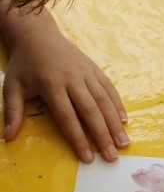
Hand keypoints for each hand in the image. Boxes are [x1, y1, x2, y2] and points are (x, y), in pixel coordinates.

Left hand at [1, 7, 128, 161]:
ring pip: (104, 101)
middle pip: (91, 111)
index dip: (78, 139)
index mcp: (51, 85)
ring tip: (124, 143)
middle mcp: (72, 79)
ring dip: (115, 123)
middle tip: (112, 156)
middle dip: (103, 136)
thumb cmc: (25, 64)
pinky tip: (124, 121)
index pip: (68, 118)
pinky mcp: (95, 69)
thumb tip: (8, 137)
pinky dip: (118, 105)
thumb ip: (12, 112)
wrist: (37, 33)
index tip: (88, 158)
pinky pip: (109, 89)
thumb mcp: (11, 86)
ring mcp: (86, 73)